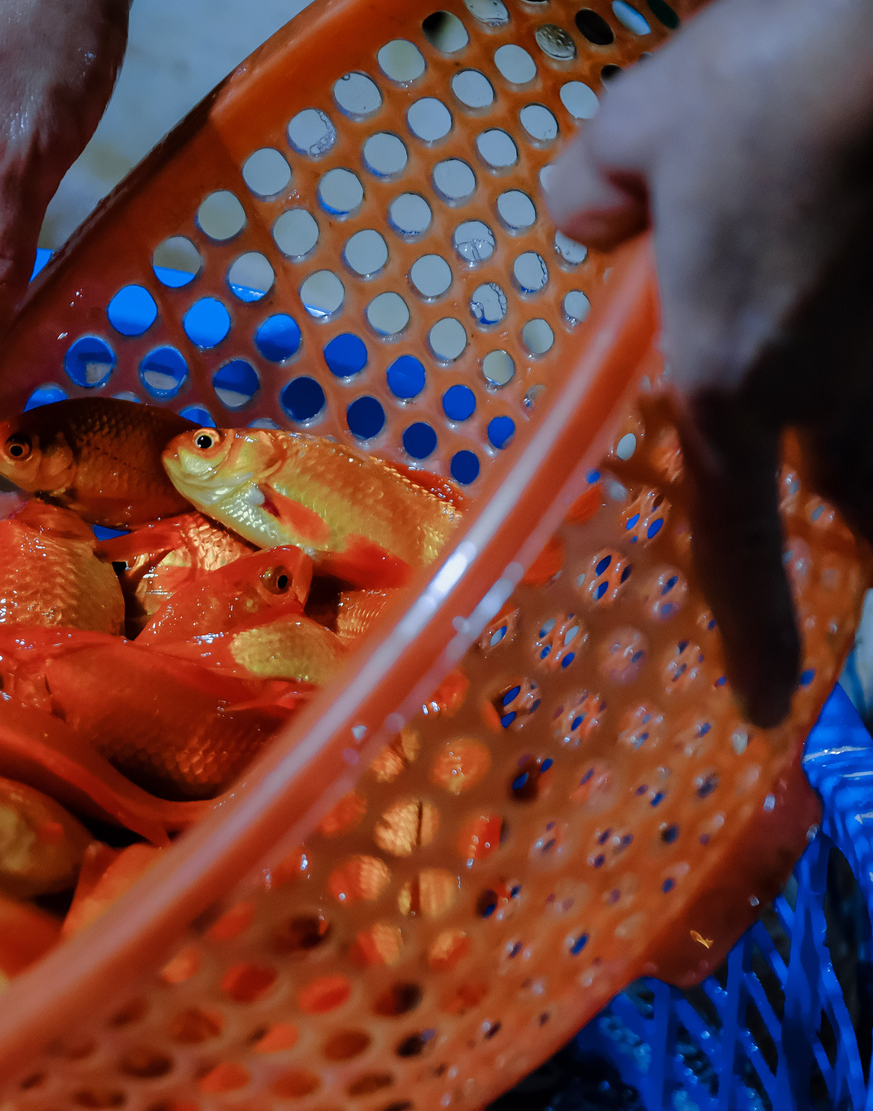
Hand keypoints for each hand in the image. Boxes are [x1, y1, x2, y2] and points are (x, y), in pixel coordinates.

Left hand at [545, 0, 872, 726]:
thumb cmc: (773, 78)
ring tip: (851, 462)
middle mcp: (843, 384)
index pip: (737, 542)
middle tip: (837, 538)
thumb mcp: (634, 131)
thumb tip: (593, 227)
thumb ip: (596, 198)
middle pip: (861, 496)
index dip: (753, 634)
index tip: (766, 704)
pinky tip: (862, 305)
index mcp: (732, 377)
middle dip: (850, 527)